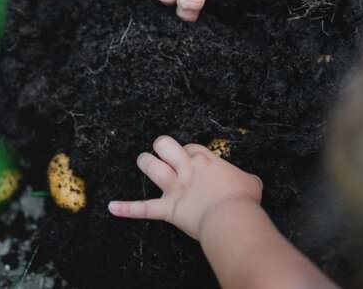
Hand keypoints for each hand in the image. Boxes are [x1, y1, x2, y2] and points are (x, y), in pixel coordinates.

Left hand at [108, 135, 263, 240]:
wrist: (232, 218)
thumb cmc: (243, 200)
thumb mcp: (251, 181)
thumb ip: (245, 177)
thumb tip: (247, 182)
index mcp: (206, 160)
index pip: (189, 147)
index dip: (187, 152)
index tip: (190, 159)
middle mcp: (187, 169)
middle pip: (165, 145)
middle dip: (162, 147)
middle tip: (164, 154)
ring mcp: (175, 188)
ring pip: (150, 167)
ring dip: (145, 163)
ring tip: (144, 163)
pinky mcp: (168, 210)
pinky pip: (143, 209)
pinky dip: (126, 209)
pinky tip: (112, 206)